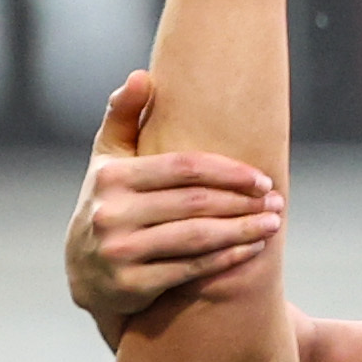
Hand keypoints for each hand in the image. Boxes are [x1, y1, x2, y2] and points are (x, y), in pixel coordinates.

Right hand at [66, 71, 277, 338]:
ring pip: (196, 238)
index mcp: (111, 176)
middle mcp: (112, 213)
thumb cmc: (109, 202)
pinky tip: (252, 249)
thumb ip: (124, 115)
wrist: (84, 273)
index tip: (262, 178)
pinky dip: (226, 259)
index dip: (228, 172)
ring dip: (242, 230)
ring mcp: (120, 252)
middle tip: (277, 201)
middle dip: (243, 202)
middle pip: (195, 203)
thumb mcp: (107, 159)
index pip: (183, 168)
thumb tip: (142, 75)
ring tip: (273, 224)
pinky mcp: (131, 286)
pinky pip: (190, 270)